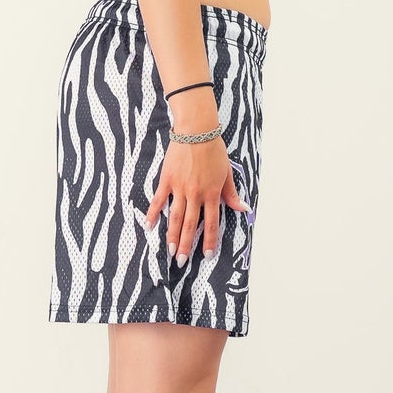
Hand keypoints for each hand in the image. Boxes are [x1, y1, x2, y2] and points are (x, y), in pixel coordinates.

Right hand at [144, 135, 252, 265]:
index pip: (212, 223)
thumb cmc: (214, 150)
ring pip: (176, 217)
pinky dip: (153, 214)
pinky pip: (158, 200)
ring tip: (170, 251)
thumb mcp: (227, 172)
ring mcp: (180, 188)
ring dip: (172, 236)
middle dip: (187, 245)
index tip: (207, 255)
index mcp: (212, 193)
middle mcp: (196, 194)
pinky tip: (149, 226)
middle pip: (191, 225)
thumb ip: (231, 194)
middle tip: (182, 261)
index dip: (210, 241)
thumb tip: (243, 209)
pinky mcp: (167, 180)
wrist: (196, 131)